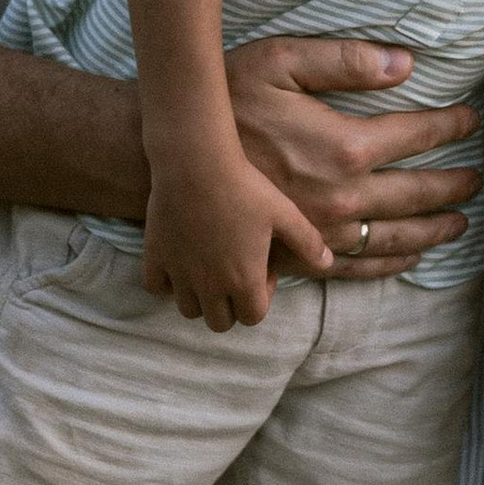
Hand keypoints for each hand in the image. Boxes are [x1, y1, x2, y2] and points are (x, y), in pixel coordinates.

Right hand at [141, 141, 336, 328]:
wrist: (196, 162)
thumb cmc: (245, 187)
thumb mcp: (284, 213)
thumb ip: (307, 242)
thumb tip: (328, 263)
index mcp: (244, 280)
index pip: (252, 317)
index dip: (261, 297)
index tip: (261, 267)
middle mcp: (209, 285)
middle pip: (220, 323)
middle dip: (231, 305)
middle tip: (235, 271)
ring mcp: (179, 273)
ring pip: (188, 310)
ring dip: (201, 298)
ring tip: (209, 266)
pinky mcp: (155, 257)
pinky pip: (156, 288)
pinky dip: (167, 283)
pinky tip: (180, 260)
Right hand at [226, 36, 483, 282]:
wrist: (174, 162)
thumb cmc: (225, 103)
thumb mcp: (280, 62)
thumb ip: (346, 60)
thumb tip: (406, 63)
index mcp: (344, 146)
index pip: (416, 136)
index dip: (449, 126)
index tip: (470, 121)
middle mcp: (342, 196)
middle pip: (416, 193)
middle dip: (451, 186)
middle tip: (476, 182)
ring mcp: (323, 232)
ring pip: (395, 236)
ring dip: (432, 230)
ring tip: (458, 226)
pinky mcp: (301, 256)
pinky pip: (358, 266)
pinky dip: (391, 262)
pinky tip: (409, 257)